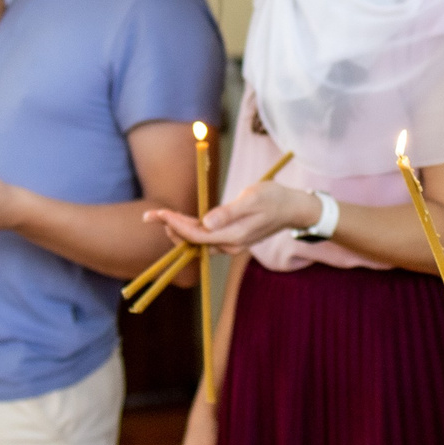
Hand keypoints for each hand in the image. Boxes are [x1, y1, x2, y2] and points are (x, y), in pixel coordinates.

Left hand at [145, 180, 319, 257]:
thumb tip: (206, 222)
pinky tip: (180, 220)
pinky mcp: (232, 239)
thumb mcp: (252, 199)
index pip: (196, 235)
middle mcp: (230, 245)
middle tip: (149, 215)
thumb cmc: (274, 199)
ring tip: (160, 217)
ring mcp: (231, 244)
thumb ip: (229, 212)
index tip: (160, 212)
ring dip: (178, 230)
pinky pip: (206, 238)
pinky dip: (191, 230)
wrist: (293, 209)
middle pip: (193, 241)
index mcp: (233, 236)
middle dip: (170, 228)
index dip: (176, 224)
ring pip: (198, 241)